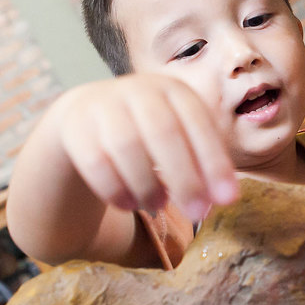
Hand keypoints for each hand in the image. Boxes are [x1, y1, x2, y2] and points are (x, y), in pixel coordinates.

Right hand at [52, 74, 238, 220]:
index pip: (199, 123)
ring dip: (147, 184)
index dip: (215, 162)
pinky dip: (115, 188)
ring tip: (158, 207)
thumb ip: (204, 164)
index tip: (229, 199)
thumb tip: (226, 198)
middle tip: (197, 214)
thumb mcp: (181, 137)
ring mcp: (103, 105)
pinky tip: (129, 205)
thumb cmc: (149, 132)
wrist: (88, 115)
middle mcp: (139, 90)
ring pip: (127, 145)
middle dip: (185, 178)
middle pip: (164, 133)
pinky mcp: (75, 127)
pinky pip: (95, 160)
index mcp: (174, 90)